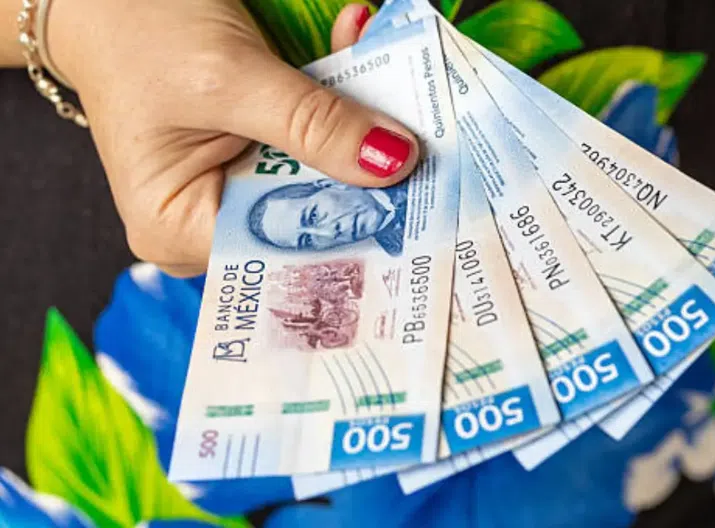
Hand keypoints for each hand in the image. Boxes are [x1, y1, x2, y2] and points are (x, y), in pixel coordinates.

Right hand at [47, 0, 411, 276]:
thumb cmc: (139, 31)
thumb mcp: (230, 79)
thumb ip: (314, 124)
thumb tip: (395, 162)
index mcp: (178, 230)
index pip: (282, 251)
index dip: (351, 229)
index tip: (418, 207)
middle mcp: (207, 224)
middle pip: (307, 217)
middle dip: (363, 175)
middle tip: (425, 145)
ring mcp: (233, 188)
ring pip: (318, 178)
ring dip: (357, 131)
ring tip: (398, 88)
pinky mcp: (254, 156)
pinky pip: (311, 145)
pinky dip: (337, 106)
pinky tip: (357, 53)